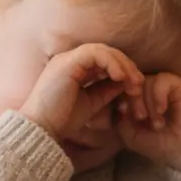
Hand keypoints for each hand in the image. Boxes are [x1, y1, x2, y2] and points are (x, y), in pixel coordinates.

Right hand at [21, 44, 144, 144]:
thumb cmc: (63, 121)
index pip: (104, 62)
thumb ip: (107, 91)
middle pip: (107, 53)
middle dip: (127, 67)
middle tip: (139, 84)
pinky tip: (120, 78)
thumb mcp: (92, 104)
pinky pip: (95, 53)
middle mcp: (70, 60)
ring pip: (103, 50)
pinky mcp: (67, 62)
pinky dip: (111, 63)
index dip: (123, 71)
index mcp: (75, 69)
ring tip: (133, 82)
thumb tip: (126, 83)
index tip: (135, 90)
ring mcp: (67, 59)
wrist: (42, 129)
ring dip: (122, 65)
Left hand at [116, 73, 180, 172]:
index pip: (116, 89)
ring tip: (157, 123)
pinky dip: (158, 96)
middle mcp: (145, 89)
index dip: (118, 100)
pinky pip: (161, 80)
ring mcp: (161, 85)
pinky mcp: (177, 84)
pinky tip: (162, 110)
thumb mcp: (132, 137)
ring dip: (147, 103)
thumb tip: (117, 104)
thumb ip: (120, 121)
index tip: (125, 116)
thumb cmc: (160, 144)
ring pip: (144, 81)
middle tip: (140, 118)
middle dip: (132, 101)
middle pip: (129, 82)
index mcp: (132, 99)